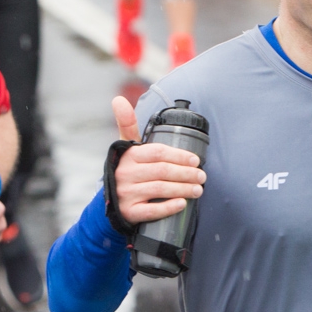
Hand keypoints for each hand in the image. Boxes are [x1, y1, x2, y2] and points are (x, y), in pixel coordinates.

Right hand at [110, 95, 204, 224]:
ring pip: (159, 190)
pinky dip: (168, 208)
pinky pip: (151, 211)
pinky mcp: (128, 213)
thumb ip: (127, 124)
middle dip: (186, 173)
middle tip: (202, 177)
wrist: (109, 202)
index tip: (196, 160)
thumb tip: (118, 99)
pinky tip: (182, 204)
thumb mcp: (125, 148)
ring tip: (198, 189)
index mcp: (129, 155)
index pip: (158, 152)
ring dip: (182, 189)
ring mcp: (126, 194)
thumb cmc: (125, 170)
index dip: (179, 156)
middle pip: (162, 171)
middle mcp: (125, 173)